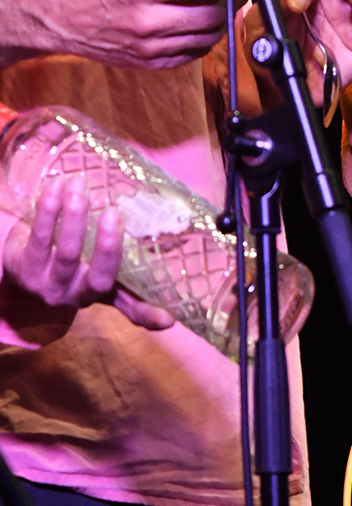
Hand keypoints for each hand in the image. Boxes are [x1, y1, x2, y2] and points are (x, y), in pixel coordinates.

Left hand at [2, 175, 173, 327]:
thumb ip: (132, 266)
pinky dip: (47, 210)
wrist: (19, 265)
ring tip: (79, 187)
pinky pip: (38, 237)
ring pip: (67, 253)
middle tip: (114, 212)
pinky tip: (54, 188)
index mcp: (100, 295)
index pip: (130, 308)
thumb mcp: (97, 268)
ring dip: (73, 218)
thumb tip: (179, 246)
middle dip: (107, 247)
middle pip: (98, 277)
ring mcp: (47, 284)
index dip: (148, 313)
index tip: (169, 318)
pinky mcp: (22, 266)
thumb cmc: (70, 263)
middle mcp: (76, 295)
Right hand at [37, 0, 248, 68]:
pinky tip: (206, 24)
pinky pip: (190, 56)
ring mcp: (148, 45)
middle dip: (232, 1)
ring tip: (229, 4)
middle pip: (208, 15)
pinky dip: (204, 41)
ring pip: (204, 39)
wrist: (59, 15)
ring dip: (222, 22)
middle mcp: (145, 20)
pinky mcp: (148, 62)